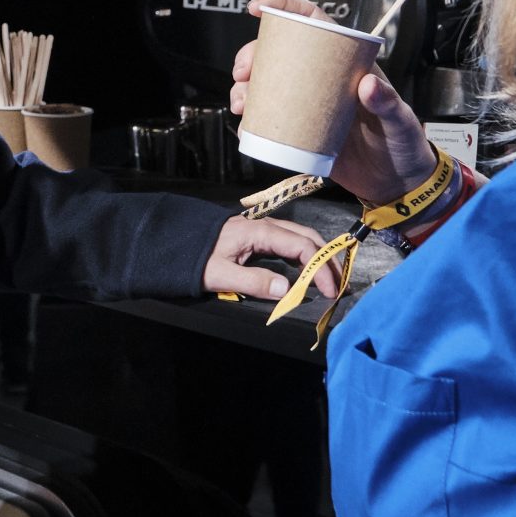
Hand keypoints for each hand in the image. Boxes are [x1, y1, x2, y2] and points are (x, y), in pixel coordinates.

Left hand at [204, 214, 342, 301]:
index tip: (329, 290)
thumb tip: (287, 288)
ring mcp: (263, 229)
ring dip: (319, 256)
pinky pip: (290, 242)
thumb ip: (254, 281)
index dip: (320, 268)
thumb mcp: (220, 274)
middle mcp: (266, 226)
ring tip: (329, 279)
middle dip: (327, 260)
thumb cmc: (196, 257)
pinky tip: (308, 270)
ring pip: (301, 238)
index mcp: (260, 232)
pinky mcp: (259, 236)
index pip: (302, 246)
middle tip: (338, 285)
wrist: (176, 241)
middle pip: (308, 238)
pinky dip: (306, 255)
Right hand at [231, 0, 436, 204]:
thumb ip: (388, 102)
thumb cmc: (403, 146)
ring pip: (268, 85)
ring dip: (246, 88)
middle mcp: (324, 81)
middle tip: (243, 72)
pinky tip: (246, 125)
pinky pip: (269, 120)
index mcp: (348, 65)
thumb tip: (369, 84)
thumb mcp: (400, 121)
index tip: (260, 8)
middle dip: (253, 56)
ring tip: (241, 102)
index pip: (315, 24)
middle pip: (280, 54)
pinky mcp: (301, 131)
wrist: (396, 185)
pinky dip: (252, 120)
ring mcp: (309, 105)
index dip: (286, 8)